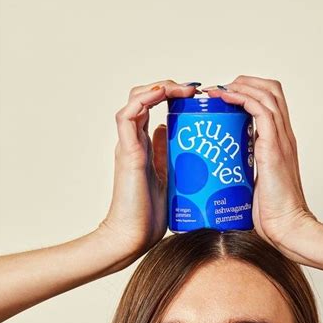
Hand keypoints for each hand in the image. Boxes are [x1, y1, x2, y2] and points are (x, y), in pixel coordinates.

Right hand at [98, 80, 199, 257]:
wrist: (133, 236)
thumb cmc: (150, 216)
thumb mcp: (169, 180)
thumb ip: (170, 159)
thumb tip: (178, 138)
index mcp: (142, 147)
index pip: (152, 107)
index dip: (171, 95)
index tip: (196, 96)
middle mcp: (133, 141)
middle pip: (144, 97)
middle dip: (168, 86)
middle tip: (194, 90)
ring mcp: (128, 145)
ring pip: (135, 99)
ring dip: (159, 87)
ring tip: (184, 89)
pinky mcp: (126, 153)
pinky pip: (127, 115)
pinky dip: (145, 99)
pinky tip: (165, 94)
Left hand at [202, 76, 319, 258]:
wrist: (286, 228)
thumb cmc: (271, 216)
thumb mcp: (253, 187)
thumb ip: (242, 174)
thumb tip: (219, 176)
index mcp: (280, 144)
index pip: (270, 103)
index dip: (248, 92)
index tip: (223, 99)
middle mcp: (284, 137)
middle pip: (271, 89)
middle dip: (243, 82)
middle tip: (217, 92)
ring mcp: (281, 140)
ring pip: (267, 93)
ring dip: (239, 85)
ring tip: (217, 91)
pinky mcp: (274, 147)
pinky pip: (260, 109)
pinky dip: (242, 97)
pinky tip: (224, 97)